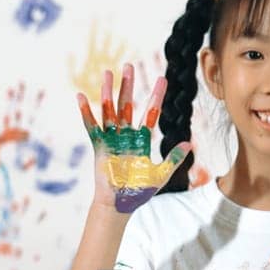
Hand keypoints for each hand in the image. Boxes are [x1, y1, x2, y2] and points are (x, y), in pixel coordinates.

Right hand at [76, 65, 191, 213]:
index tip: (162, 79)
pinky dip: (87, 113)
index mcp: (142, 140)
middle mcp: (126, 135)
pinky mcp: (99, 146)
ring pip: (110, 111)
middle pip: (128, 105)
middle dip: (128, 85)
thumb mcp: (160, 174)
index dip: (156, 96)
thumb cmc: (139, 192)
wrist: (120, 204)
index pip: (151, 113)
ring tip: (107, 73)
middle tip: (129, 65)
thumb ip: (173, 158)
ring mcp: (112, 139)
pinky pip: (92, 127)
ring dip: (108, 92)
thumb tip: (188, 143)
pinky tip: (81, 97)